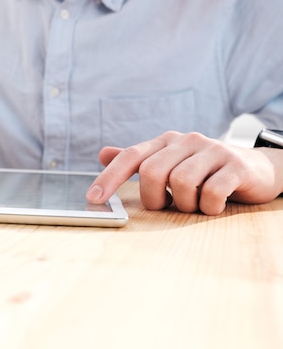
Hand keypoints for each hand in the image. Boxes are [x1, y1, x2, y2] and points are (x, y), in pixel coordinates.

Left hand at [85, 131, 282, 214]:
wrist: (255, 168)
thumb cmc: (204, 170)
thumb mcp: (169, 162)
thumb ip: (138, 160)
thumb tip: (102, 153)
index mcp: (165, 141)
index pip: (130, 157)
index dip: (109, 178)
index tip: (93, 198)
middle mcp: (186, 141)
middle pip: (152, 172)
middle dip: (153, 198)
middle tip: (166, 206)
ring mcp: (212, 151)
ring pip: (181, 183)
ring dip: (184, 204)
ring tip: (193, 204)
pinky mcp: (235, 166)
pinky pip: (212, 193)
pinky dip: (208, 207)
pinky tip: (212, 205)